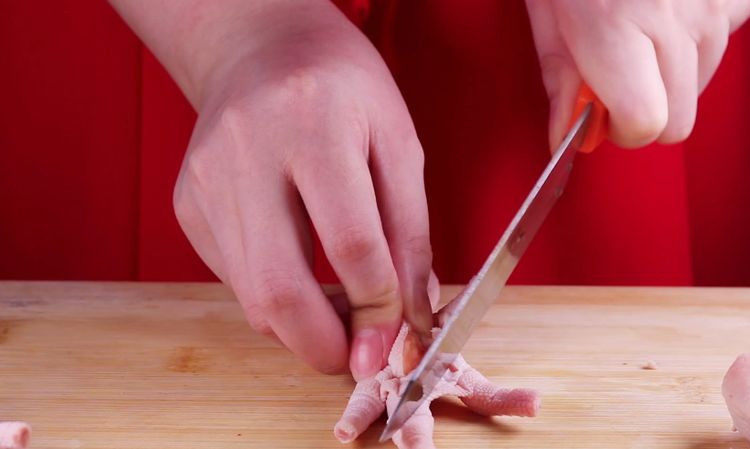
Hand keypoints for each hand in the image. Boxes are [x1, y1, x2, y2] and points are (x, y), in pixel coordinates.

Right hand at [157, 1, 433, 378]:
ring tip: (339, 315)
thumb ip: (410, 231)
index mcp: (312, 124)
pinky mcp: (189, 206)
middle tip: (360, 359)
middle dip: (326, 347)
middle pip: (279, 290)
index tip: (397, 339)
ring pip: (252, 299)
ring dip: (302, 329)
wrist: (259, 50)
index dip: (380, 307)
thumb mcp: (398, 141)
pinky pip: (236, 280)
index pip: (350, 243)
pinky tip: (300, 271)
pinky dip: (275, 298)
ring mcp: (206, 183)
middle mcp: (244, 153)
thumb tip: (410, 314)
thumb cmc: (341, 87)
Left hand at [526, 0, 749, 148]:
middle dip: (645, 114)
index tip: (603, 116)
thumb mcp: (548, 17)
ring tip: (638, 36)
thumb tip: (569, 137)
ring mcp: (712, 5)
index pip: (646, 124)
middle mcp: (673, 22)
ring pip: (699, 86)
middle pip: (679, 121)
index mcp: (616, 30)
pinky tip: (666, 15)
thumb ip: (561, 82)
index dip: (622, 131)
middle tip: (616, 81)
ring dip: (667, 78)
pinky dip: (693, 44)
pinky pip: (722, 43)